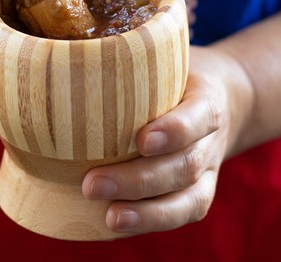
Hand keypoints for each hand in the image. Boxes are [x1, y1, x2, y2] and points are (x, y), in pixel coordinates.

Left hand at [81, 45, 251, 233]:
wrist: (223, 98)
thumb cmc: (174, 75)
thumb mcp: (164, 56)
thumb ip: (129, 56)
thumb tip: (58, 56)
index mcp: (206, 99)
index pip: (198, 116)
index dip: (174, 131)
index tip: (141, 139)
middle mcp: (210, 139)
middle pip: (184, 165)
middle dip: (139, 179)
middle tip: (91, 184)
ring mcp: (207, 170)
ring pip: (187, 198)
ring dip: (146, 211)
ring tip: (108, 216)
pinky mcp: (199, 193)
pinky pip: (182, 214)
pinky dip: (151, 222)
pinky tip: (116, 224)